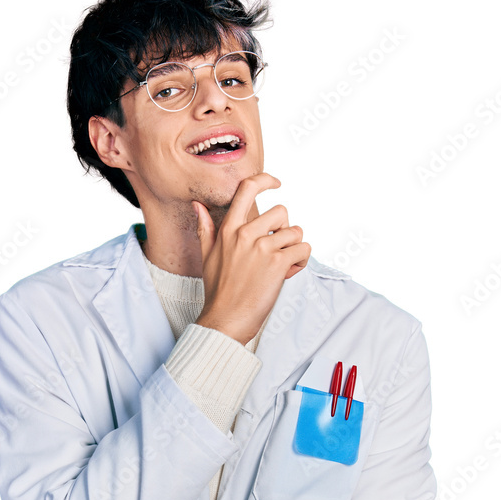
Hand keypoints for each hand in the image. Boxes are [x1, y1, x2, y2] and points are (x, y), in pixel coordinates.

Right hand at [192, 172, 311, 344]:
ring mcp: (262, 248)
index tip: (276, 183)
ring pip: (296, 232)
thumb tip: (197, 206)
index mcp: (228, 230)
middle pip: (281, 211)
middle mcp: (245, 234)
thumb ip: (205, 228)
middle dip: (285, 229)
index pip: (247, 189)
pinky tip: (289, 273)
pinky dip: (301, 261)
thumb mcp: (207, 256)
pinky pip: (303, 249)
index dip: (265, 180)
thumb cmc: (218, 291)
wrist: (226, 320)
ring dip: (295, 248)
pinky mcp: (277, 263)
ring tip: (283, 265)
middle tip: (277, 249)